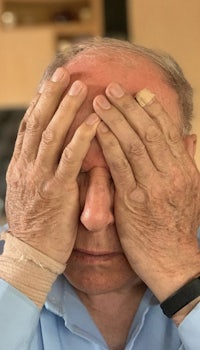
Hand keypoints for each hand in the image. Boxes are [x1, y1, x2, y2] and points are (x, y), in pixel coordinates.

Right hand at [5, 69, 99, 263]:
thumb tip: (50, 151)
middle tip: (64, 72)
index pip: (28, 126)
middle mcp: (26, 166)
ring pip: (51, 135)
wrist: (32, 252)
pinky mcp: (56, 192)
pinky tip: (93, 123)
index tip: (50, 83)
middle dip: (51, 96)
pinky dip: (81, 139)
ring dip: (66, 109)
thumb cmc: (36, 222)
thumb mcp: (29, 190)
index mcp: (20, 165)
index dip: (39, 102)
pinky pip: (69, 160)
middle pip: (37, 123)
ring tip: (80, 88)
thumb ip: (38, 168)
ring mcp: (39, 178)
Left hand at [94, 83, 199, 300]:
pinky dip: (108, 144)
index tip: (139, 92)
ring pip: (133, 143)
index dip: (153, 108)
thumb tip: (189, 135)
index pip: (168, 131)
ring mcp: (153, 187)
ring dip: (115, 119)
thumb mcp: (191, 191)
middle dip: (129, 107)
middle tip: (112, 88)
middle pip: (149, 131)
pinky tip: (96, 129)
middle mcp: (172, 174)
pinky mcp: (133, 201)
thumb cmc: (178, 226)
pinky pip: (119, 166)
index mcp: (186, 170)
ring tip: (99, 101)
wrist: (173, 261)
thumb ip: (187, 161)